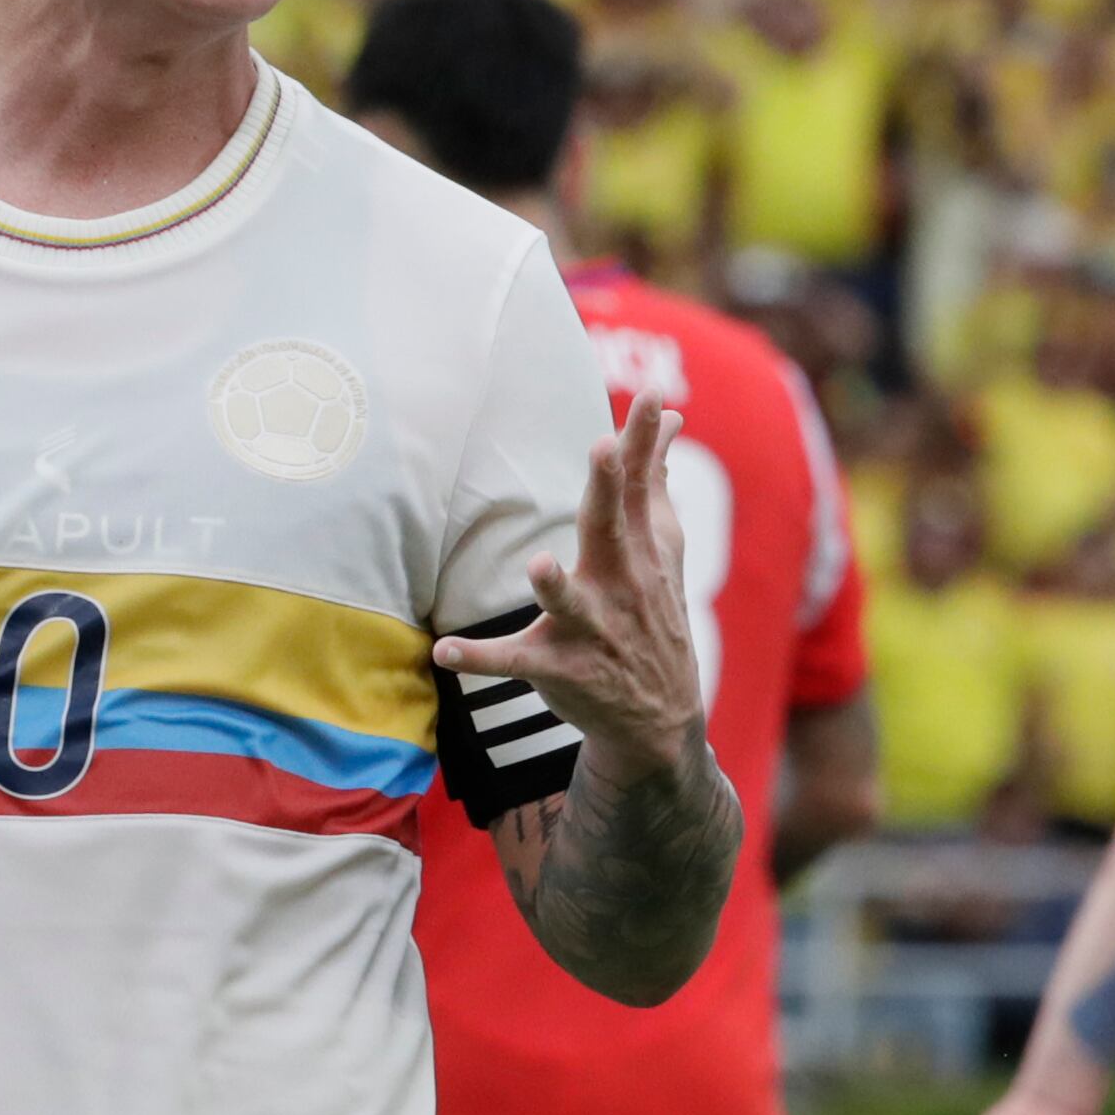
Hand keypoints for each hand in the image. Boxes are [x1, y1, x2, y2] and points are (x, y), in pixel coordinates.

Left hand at [434, 392, 702, 781]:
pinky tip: (443, 651)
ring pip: (569, 604)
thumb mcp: (663, 551)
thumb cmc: (652, 614)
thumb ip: (656, 483)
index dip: (643, 442)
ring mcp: (590, 629)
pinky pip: (514, 663)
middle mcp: (618, 585)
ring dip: (555, 587)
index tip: (653, 397)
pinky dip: (478, 658)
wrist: (659, 716)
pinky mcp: (559, 669)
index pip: (641, 488)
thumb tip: (670, 420)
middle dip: (607, 491)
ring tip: (539, 565)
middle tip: (603, 448)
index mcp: (638, 551)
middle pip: (610, 531)